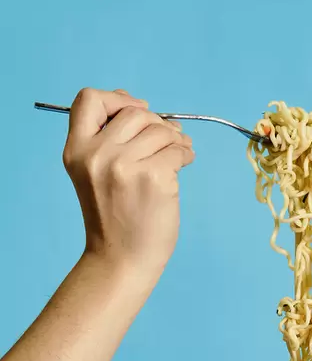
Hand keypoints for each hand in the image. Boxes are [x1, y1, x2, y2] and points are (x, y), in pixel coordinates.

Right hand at [62, 87, 194, 280]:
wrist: (121, 261)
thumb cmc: (115, 219)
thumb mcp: (95, 174)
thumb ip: (108, 140)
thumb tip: (136, 102)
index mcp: (76, 151)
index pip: (89, 99)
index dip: (117, 99)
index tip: (136, 110)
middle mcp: (97, 154)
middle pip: (134, 112)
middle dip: (157, 123)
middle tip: (169, 139)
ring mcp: (124, 166)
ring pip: (160, 130)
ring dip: (176, 139)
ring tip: (180, 153)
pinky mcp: (153, 177)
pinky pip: (176, 150)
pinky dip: (185, 154)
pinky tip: (184, 163)